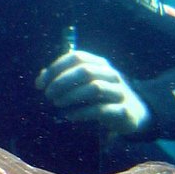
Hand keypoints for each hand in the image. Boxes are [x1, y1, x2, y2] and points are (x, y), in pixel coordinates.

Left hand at [35, 49, 150, 136]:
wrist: (134, 113)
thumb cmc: (101, 96)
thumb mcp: (84, 84)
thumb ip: (62, 78)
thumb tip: (40, 79)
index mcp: (100, 64)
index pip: (76, 57)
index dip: (56, 68)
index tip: (40, 84)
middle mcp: (111, 74)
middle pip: (85, 71)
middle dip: (61, 82)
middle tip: (47, 94)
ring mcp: (119, 92)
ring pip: (95, 88)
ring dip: (71, 95)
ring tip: (57, 103)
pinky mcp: (123, 110)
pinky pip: (101, 109)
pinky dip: (81, 112)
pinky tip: (68, 116)